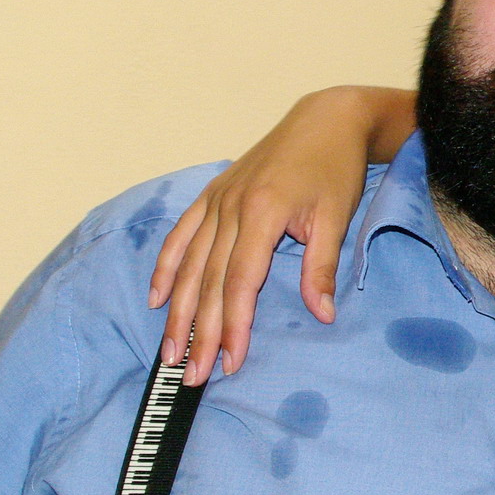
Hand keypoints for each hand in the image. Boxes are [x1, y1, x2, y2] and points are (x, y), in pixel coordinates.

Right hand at [148, 87, 415, 383]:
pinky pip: (181, 235)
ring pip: (189, 264)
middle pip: (208, 281)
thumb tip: (322, 314)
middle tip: (192, 374)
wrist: (326, 120)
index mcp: (261, 212)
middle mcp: (230, 208)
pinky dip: (167, 267)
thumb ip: (321, 267)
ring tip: (170, 352)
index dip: (232, 325)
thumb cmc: (335, 167)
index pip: (239, 282)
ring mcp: (217, 200)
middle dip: (199, 332)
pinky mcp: (212, 195)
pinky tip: (158, 299)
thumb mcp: (336, 216)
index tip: (229, 361)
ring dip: (178, 311)